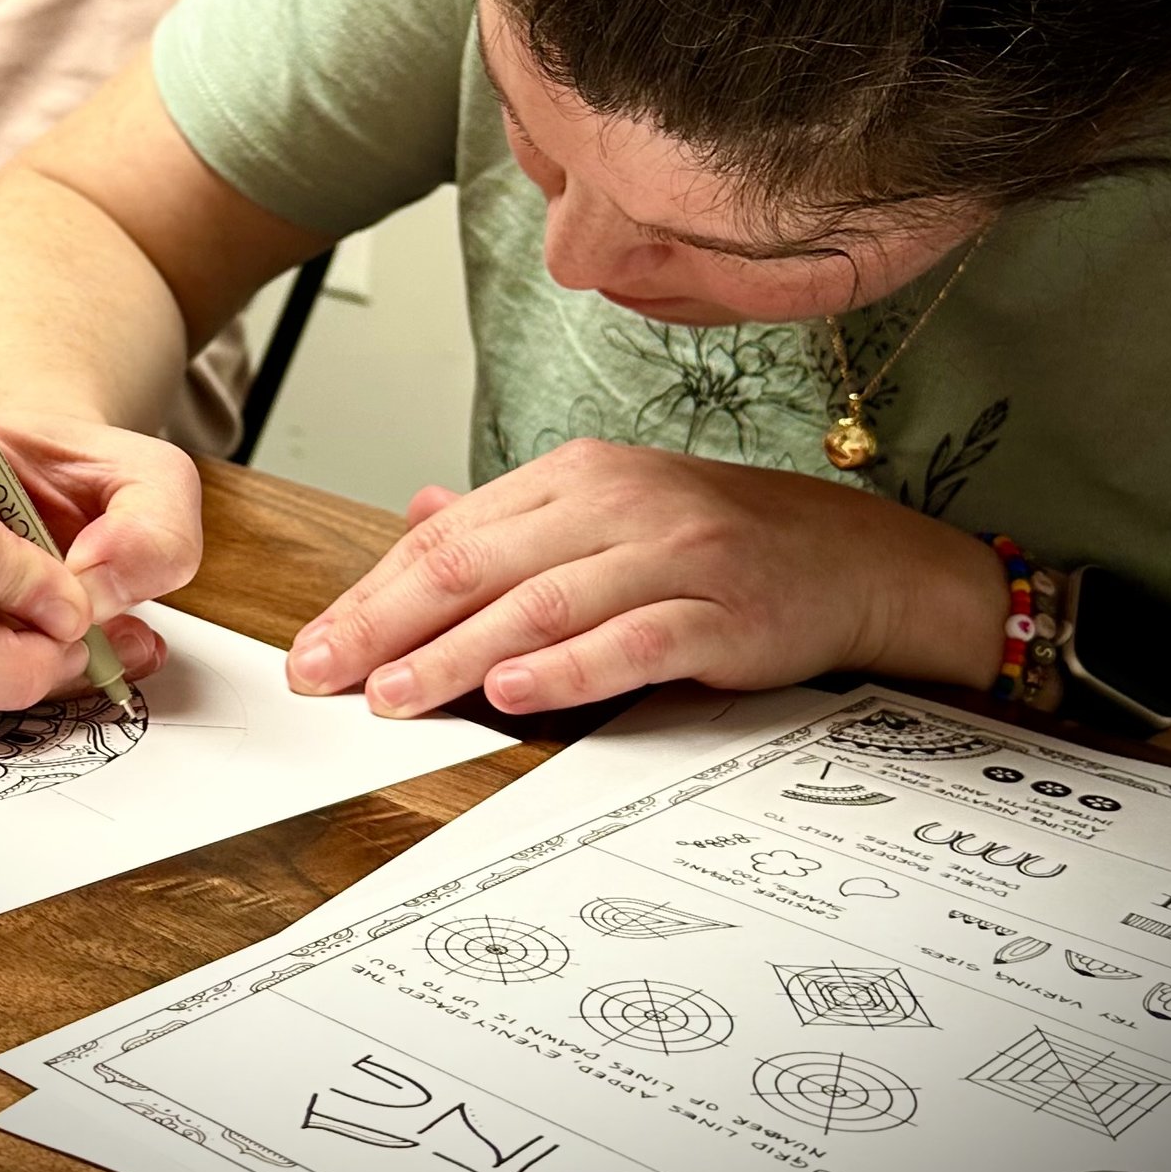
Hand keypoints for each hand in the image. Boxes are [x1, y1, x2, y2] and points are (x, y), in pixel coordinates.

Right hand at [0, 405, 202, 708]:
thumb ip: (155, 530)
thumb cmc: (73, 474)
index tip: (76, 596)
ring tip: (67, 646)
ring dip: (5, 679)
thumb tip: (99, 591)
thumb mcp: (149, 478)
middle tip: (76, 640)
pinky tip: (35, 652)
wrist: (24, 480)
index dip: (19, 589)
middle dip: (11, 661)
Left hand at [285, 438, 1008, 716]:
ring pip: (542, 603)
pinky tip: (514, 691)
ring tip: (395, 695)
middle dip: (389, 624)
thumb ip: (511, 524)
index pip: (450, 535)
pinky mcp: (721, 613)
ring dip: (458, 653)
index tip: (314, 647)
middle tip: (325, 676)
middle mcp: (619, 503)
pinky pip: (632, 640)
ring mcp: (672, 555)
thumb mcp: (609, 513)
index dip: (372, 593)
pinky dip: (568, 667)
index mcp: (577, 477)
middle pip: (479, 562)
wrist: (855, 559)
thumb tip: (414, 516)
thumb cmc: (721, 542)